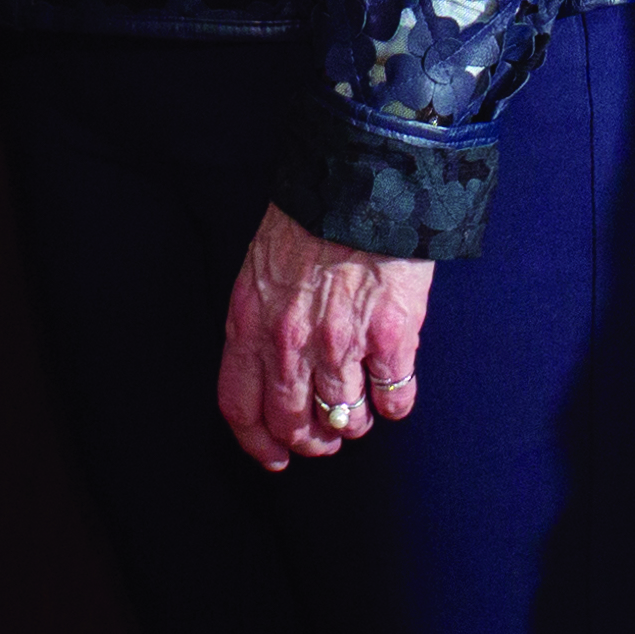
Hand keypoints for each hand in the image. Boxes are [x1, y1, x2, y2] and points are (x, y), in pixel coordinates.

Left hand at [217, 204, 434, 469]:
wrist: (362, 176)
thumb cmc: (312, 215)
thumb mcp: (261, 265)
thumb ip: (261, 319)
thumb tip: (271, 364)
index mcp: (250, 321)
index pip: (239, 406)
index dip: (257, 443)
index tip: (275, 457)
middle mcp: (290, 342)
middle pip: (292, 423)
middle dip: (310, 441)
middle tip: (325, 438)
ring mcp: (341, 343)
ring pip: (345, 419)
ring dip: (353, 424)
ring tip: (361, 410)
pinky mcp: (390, 337)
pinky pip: (394, 398)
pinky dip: (394, 404)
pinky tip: (394, 391)